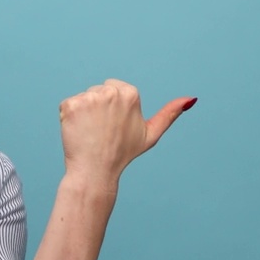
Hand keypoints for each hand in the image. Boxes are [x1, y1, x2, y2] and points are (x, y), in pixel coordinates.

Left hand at [58, 79, 194, 182]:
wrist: (96, 171)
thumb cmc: (123, 154)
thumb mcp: (150, 134)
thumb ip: (169, 114)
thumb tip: (192, 99)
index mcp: (131, 93)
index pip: (113, 89)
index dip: (112, 109)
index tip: (114, 126)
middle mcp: (111, 92)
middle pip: (97, 91)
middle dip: (97, 108)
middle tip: (102, 132)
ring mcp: (89, 98)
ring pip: (83, 98)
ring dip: (83, 113)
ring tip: (91, 133)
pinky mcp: (71, 105)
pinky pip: (67, 105)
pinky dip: (68, 118)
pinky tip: (78, 132)